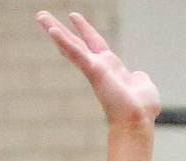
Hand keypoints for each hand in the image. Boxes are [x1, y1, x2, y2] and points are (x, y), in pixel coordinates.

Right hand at [37, 11, 159, 126]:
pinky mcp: (94, 71)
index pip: (95, 43)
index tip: (73, 16)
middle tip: (42, 15)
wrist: (138, 119)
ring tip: (41, 16)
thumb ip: (140, 79)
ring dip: (56, 30)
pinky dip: (64, 42)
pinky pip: (76, 53)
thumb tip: (140, 77)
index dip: (85, 29)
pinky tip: (52, 30)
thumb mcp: (144, 86)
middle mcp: (100, 67)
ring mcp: (95, 69)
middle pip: (76, 42)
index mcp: (112, 68)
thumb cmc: (143, 109)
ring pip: (71, 46)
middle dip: (59, 29)